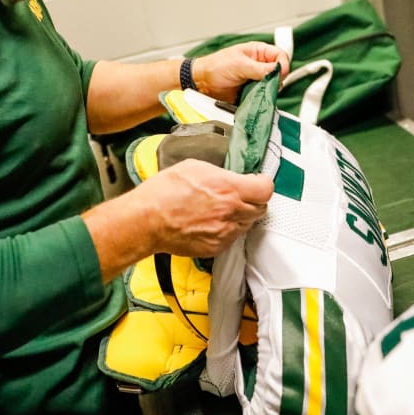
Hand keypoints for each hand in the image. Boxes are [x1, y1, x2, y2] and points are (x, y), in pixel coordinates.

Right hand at [142, 159, 272, 256]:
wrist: (147, 220)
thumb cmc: (164, 192)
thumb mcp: (195, 167)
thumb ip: (220, 173)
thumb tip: (231, 177)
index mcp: (228, 189)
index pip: (266, 189)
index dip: (262, 184)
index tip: (257, 182)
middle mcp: (230, 212)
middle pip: (261, 208)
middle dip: (254, 200)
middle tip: (242, 195)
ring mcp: (225, 232)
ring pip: (248, 224)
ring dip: (242, 216)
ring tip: (223, 209)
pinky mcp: (216, 247)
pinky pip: (232, 238)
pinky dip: (228, 230)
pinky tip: (212, 222)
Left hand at [193, 41, 290, 102]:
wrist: (202, 83)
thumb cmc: (215, 67)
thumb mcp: (239, 65)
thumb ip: (259, 68)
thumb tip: (277, 70)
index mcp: (258, 52)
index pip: (280, 56)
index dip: (282, 65)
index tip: (280, 74)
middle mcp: (260, 65)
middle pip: (279, 72)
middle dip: (276, 79)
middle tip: (268, 84)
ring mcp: (257, 79)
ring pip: (273, 85)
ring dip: (268, 89)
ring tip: (258, 90)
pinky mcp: (253, 91)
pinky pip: (264, 95)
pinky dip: (262, 97)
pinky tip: (255, 97)